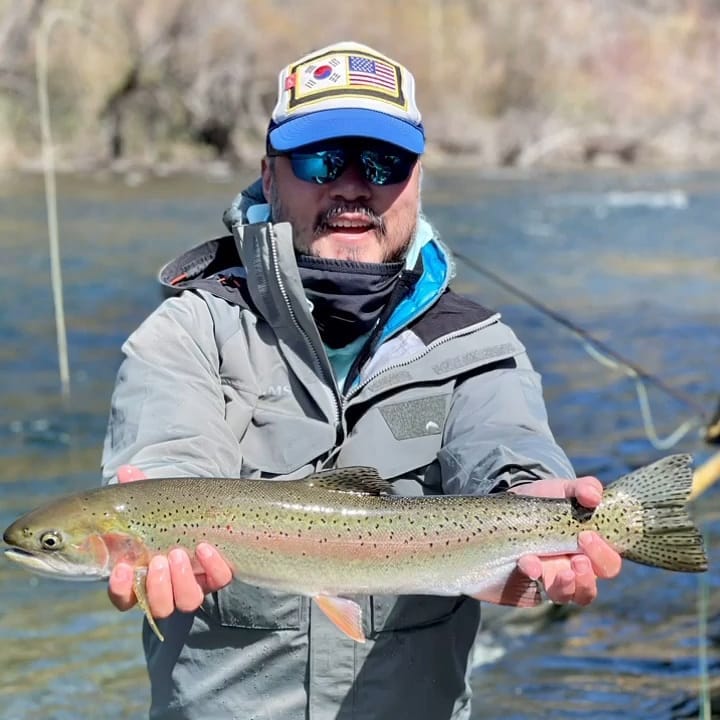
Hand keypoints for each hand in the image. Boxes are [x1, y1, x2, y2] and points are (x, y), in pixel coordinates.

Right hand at [107, 464, 233, 617]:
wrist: (201, 515)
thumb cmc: (166, 515)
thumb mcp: (151, 504)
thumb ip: (137, 489)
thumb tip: (125, 470)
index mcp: (141, 578)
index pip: (124, 598)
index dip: (120, 590)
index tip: (121, 569)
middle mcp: (168, 589)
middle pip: (159, 607)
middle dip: (158, 586)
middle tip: (159, 560)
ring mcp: (194, 584)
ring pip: (187, 601)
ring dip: (181, 581)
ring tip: (178, 553)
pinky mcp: (217, 576)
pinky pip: (219, 580)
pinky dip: (213, 567)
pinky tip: (205, 547)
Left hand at [510, 476, 621, 605]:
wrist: (508, 508)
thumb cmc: (545, 501)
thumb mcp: (564, 490)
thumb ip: (583, 488)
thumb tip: (593, 496)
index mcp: (589, 551)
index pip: (608, 564)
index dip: (603, 555)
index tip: (586, 535)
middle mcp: (573, 571)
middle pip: (589, 589)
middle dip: (587, 577)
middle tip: (577, 560)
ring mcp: (550, 581)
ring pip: (566, 597)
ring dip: (564, 587)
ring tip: (558, 571)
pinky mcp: (527, 585)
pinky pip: (535, 592)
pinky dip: (533, 576)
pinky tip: (527, 564)